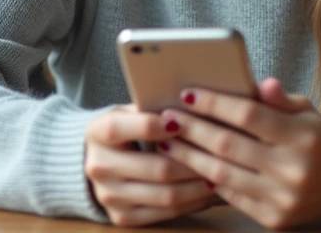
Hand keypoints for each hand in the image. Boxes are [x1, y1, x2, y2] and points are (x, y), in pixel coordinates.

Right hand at [84, 105, 215, 226]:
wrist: (97, 159)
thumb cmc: (126, 129)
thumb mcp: (129, 111)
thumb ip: (153, 107)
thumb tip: (194, 102)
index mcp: (97, 132)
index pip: (121, 129)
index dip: (153, 125)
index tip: (181, 121)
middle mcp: (99, 167)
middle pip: (156, 168)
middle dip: (195, 161)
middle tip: (222, 154)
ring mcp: (109, 196)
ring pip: (166, 195)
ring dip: (200, 186)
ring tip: (223, 174)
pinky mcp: (122, 217)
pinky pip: (166, 214)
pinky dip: (193, 203)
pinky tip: (209, 193)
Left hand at [159, 78, 320, 229]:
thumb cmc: (316, 138)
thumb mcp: (306, 111)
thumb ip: (280, 99)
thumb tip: (260, 83)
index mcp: (304, 136)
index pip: (249, 115)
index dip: (215, 103)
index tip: (188, 94)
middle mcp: (294, 170)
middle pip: (229, 145)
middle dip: (192, 129)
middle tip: (166, 117)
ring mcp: (283, 199)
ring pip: (222, 175)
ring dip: (190, 157)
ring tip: (168, 142)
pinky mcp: (274, 220)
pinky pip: (231, 197)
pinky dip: (208, 180)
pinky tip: (191, 165)